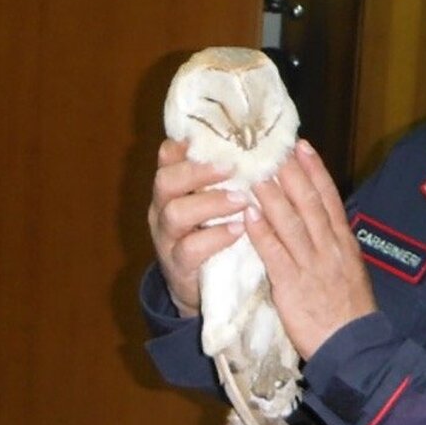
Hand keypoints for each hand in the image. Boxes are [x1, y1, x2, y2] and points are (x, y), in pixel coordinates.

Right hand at [147, 139, 247, 316]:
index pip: (168, 155)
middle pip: (166, 180)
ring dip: (211, 203)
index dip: (187, 143)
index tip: (218, 135)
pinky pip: (190, 249)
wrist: (207, 289)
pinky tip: (239, 229)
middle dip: (199, 171)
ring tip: (242, 200)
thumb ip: (226, 176)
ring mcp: (167, 238)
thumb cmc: (216, 232)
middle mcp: (163, 208)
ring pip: (175, 213)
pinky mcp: (178, 266)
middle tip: (233, 166)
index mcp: (174, 187)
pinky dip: (216, 237)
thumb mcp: (216, 201)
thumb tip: (262, 141)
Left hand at [243, 140, 376, 358]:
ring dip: (272, 195)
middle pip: (310, 202)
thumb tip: (324, 224)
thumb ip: (335, 247)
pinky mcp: (293, 285)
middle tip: (273, 146)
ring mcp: (311, 265)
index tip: (301, 146)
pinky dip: (262, 232)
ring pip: (291, 222)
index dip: (314, 170)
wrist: (355, 347)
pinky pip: (275, 253)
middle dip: (291, 172)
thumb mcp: (350, 272)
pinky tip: (248, 214)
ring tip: (254, 172)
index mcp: (344, 243)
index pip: (329, 198)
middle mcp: (329, 247)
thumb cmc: (350, 313)